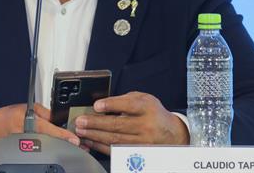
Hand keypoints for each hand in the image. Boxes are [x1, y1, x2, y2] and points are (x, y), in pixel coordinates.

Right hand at [0, 103, 80, 150]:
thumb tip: (58, 118)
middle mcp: (24, 135)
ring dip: (56, 146)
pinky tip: (53, 149)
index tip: (74, 140)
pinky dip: (47, 150)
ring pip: (44, 148)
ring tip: (67, 146)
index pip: (48, 128)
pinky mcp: (21, 154)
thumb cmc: (4, 117)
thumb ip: (43, 112)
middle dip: (62, 142)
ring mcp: (22, 147)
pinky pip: (37, 152)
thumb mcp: (25, 108)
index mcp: (26, 121)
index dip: (63, 135)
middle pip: (49, 140)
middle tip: (76, 144)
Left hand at [74, 91, 188, 154]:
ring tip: (81, 131)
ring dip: (95, 135)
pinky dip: (101, 146)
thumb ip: (125, 100)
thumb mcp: (143, 99)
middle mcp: (146, 125)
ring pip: (115, 139)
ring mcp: (142, 142)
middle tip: (81, 121)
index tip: (97, 105)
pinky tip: (91, 141)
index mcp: (147, 108)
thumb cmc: (153, 113)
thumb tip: (102, 104)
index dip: (112, 105)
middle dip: (96, 123)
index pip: (129, 105)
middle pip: (118, 125)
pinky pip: (116, 150)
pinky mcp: (137, 153)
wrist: (172, 133)